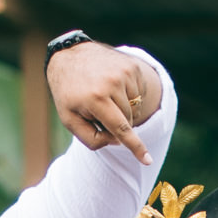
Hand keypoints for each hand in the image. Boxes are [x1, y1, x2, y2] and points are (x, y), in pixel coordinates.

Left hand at [46, 42, 158, 163]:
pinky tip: (112, 87)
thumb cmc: (69, 93)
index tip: (148, 160)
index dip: (135, 146)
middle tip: (97, 110)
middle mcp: (112, 83)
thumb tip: (117, 141)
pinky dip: (127, 97)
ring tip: (104, 96)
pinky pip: (138, 94)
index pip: (120, 128)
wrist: (69, 56)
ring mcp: (124, 72)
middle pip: (128, 120)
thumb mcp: (69, 119)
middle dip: (116, 122)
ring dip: (123, 109)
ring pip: (136, 108)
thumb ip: (91, 138)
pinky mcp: (132, 66)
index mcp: (95, 98)